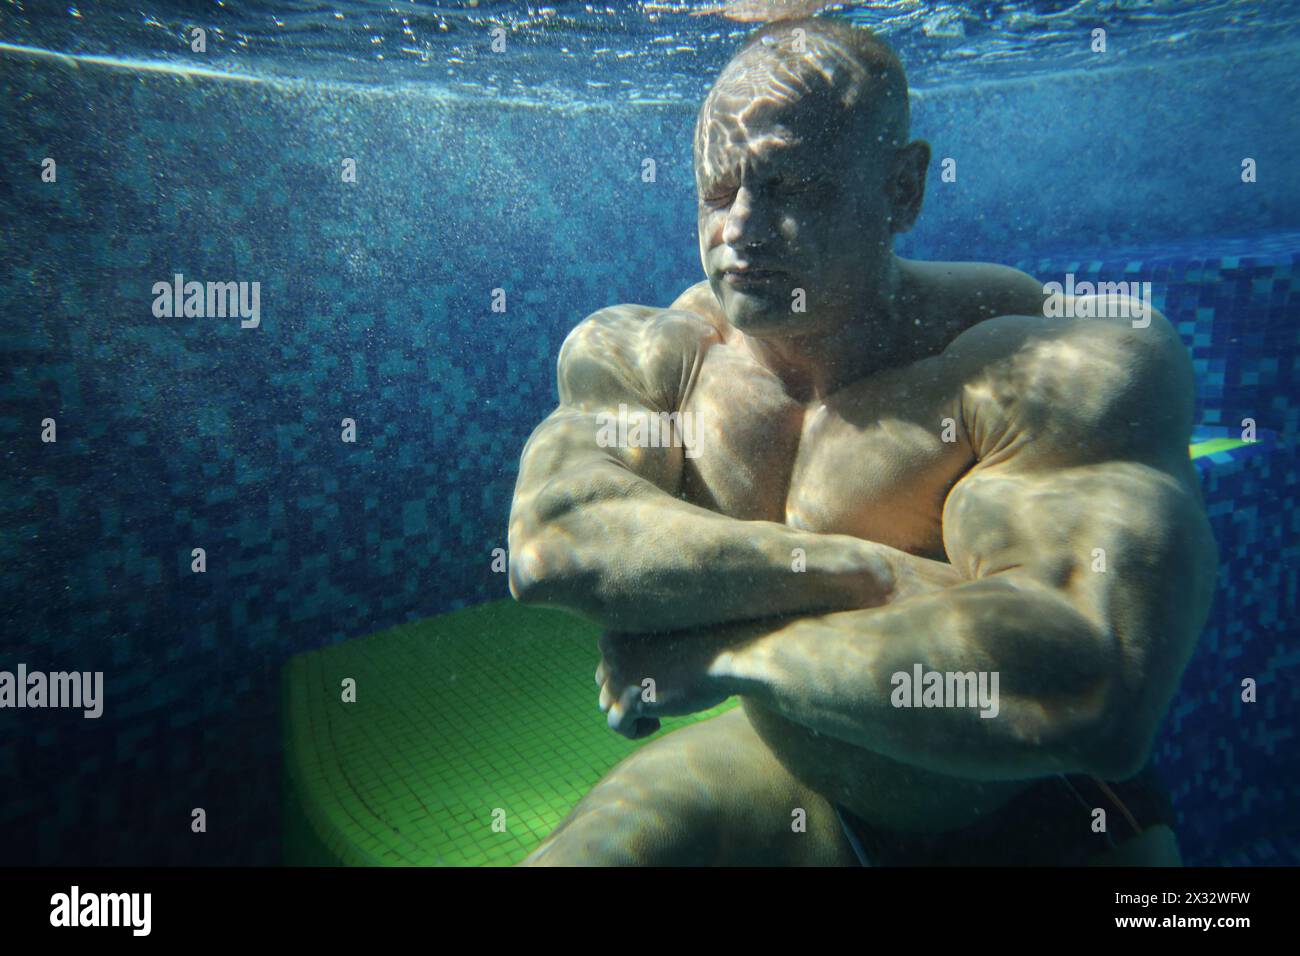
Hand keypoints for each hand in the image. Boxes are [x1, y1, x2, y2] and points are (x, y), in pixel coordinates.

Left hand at [595, 629, 732, 739]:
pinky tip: (657, 722)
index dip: (629, 679)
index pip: (607, 664)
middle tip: (660, 697)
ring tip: (660, 710)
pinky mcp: (629, 699)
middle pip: (605, 686)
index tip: (656, 681)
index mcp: (617, 630)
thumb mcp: (662, 640)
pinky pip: (617, 723)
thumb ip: (638, 654)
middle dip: (628, 696)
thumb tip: (618, 689)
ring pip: (608, 705)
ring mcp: (617, 675)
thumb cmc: (703, 650)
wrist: (724, 659)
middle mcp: (610, 650)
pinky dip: (634, 729)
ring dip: (632, 712)